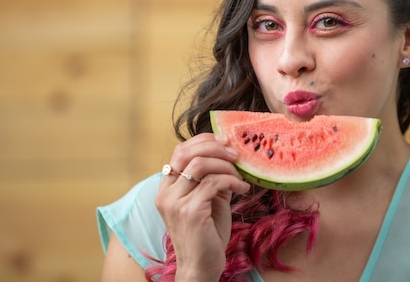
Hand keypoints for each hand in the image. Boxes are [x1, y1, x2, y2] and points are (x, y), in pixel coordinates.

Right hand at [155, 133, 250, 281]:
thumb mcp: (207, 200)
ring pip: (201, 164)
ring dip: (226, 165)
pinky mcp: (191, 211)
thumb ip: (211, 178)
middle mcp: (166, 192)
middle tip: (236, 154)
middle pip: (188, 152)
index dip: (203, 141)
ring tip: (240, 174)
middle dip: (215, 147)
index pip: (180, 150)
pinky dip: (233, 181)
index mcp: (167, 188)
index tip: (225, 142)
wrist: (201, 267)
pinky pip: (214, 183)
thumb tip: (228, 155)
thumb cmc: (206, 234)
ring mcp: (176, 202)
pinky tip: (243, 188)